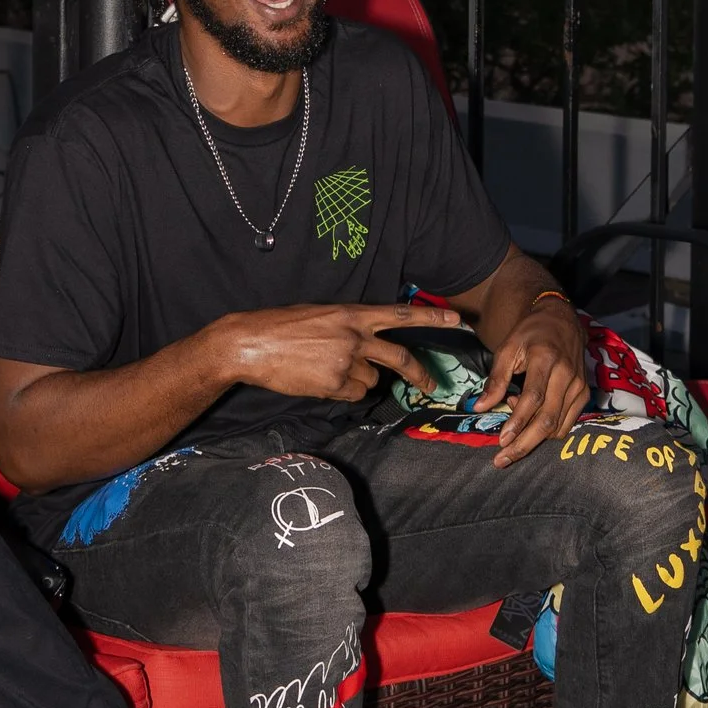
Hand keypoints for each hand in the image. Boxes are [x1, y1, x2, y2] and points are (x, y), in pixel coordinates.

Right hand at [212, 303, 457, 405]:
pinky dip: (342, 392)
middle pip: (400, 358)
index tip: (457, 321)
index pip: (401, 315)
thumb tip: (366, 348)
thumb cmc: (282, 326)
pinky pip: (352, 394)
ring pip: (371, 381)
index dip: (431, 319)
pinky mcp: (333, 385)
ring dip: (359, 381)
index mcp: (352, 313)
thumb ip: (349, 328)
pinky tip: (321, 380)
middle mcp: (355, 337)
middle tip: (432, 383)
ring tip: (329, 370)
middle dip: (421, 374)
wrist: (251, 343)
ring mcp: (345, 362)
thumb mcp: (321, 315)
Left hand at [481, 298, 587, 465]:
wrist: (563, 320)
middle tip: (503, 459)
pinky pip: (567, 423)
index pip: (533, 397)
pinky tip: (532, 420)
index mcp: (545, 359)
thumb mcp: (508, 348)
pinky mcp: (584, 393)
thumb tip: (479, 408)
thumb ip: (496, 379)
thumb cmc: (530, 334)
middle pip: (548, 418)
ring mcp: (578, 385)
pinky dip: (548, 431)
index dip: (518, 422)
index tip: (501, 442)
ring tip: (514, 429)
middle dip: (525, 443)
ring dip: (534, 439)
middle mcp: (566, 374)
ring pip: (558, 426)